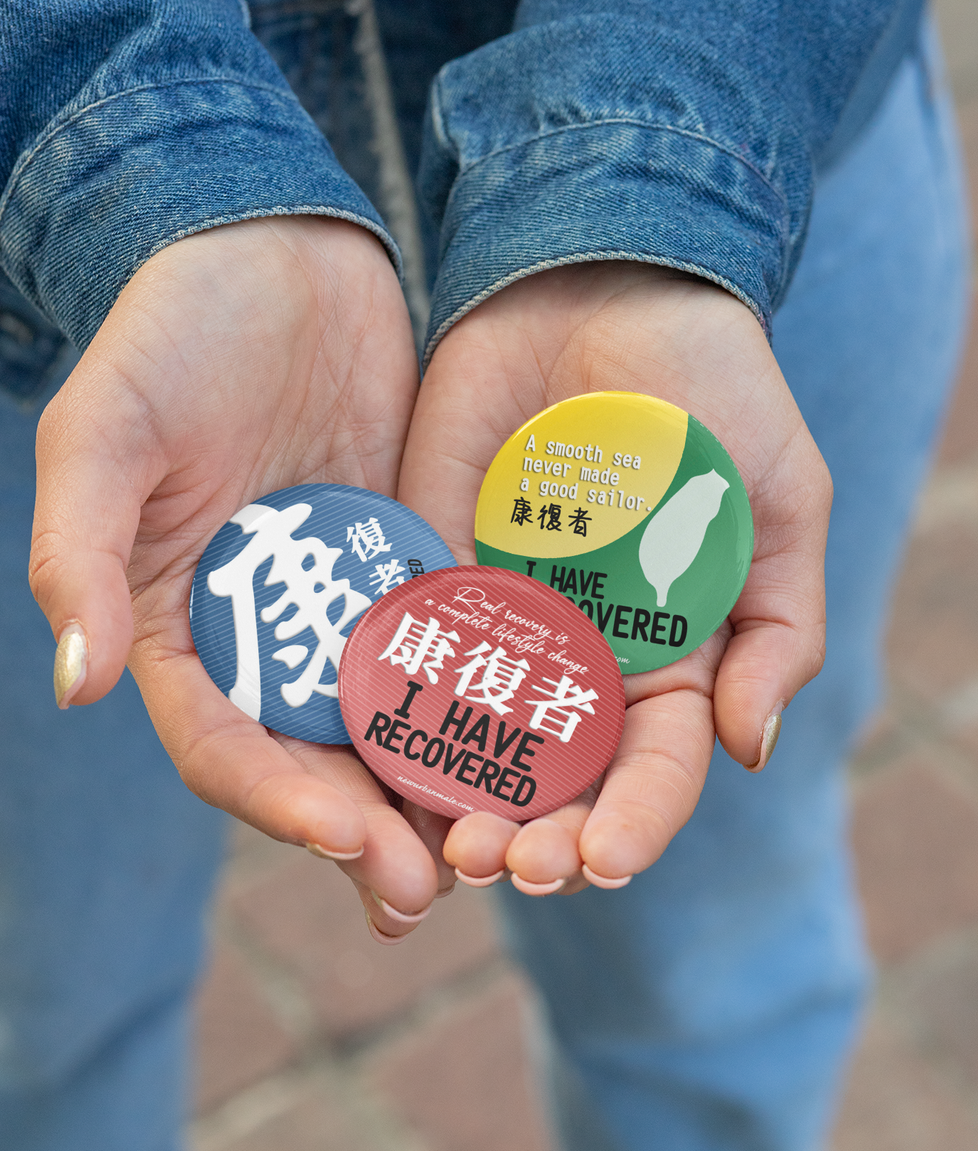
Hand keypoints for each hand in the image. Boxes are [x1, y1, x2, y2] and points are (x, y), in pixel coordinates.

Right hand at [30, 215, 450, 937]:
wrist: (272, 252)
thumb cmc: (169, 334)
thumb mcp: (104, 432)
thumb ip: (82, 554)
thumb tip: (77, 683)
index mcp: (181, 628)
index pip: (224, 744)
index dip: (276, 800)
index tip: (344, 838)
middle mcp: (267, 638)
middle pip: (316, 760)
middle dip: (369, 830)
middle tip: (433, 886)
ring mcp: (345, 606)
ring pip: (391, 725)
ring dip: (434, 792)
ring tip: (497, 849)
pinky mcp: (412, 563)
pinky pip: (452, 646)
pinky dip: (484, 702)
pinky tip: (536, 745)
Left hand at [397, 261, 830, 893]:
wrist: (603, 288)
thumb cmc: (713, 395)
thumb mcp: (778, 504)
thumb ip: (777, 628)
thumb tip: (747, 751)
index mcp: (664, 660)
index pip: (649, 772)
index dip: (630, 826)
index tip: (599, 858)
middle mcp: (574, 659)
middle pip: (552, 781)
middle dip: (531, 836)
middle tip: (501, 863)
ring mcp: (495, 619)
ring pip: (469, 741)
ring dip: (452, 803)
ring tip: (439, 843)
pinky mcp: (421, 570)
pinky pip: (400, 655)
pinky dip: (387, 714)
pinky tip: (371, 761)